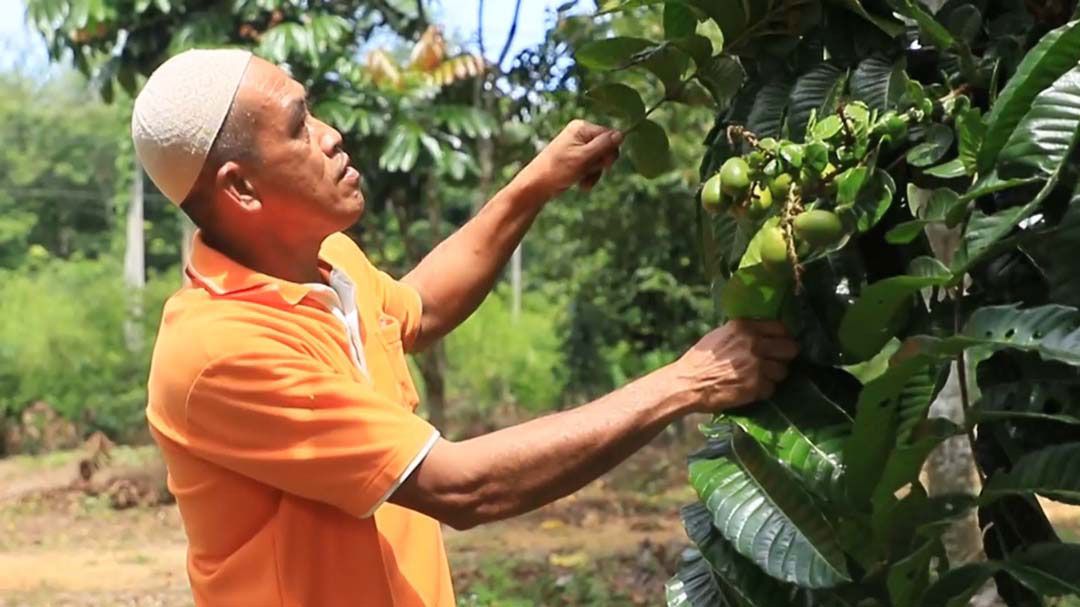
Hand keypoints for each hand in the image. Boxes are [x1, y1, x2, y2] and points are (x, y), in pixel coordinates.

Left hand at [519, 120, 622, 198]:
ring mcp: (578, 147)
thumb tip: (622, 134)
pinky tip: (580, 184)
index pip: (610, 135)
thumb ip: (604, 145)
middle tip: (588, 170)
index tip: (603, 165)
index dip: (609, 152)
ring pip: (600, 160)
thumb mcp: (584, 157)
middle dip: (600, 164)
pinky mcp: (576, 159)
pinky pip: (592, 167)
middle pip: (606, 148)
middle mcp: (581, 134)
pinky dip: (589, 177)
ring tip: (582, 179)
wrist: (537, 185)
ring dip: (594, 173)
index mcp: (582, 127)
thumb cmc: (558, 169)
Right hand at [669, 320, 798, 413]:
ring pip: (783, 370)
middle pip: (790, 348)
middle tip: (776, 361)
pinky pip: (771, 388)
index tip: (779, 343)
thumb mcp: (720, 335)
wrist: (688, 384)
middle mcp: (754, 344)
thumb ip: (742, 332)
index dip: (783, 337)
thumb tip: (761, 332)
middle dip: (785, 356)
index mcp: (744, 327)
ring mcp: (756, 366)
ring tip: (760, 377)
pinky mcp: (755, 386)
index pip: (781, 328)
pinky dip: (763, 390)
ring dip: (774, 375)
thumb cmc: (700, 360)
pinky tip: (751, 388)